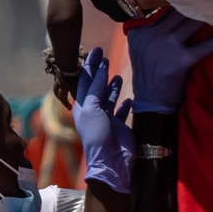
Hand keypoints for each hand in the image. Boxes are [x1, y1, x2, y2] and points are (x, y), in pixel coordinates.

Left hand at [72, 48, 137, 193]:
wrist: (111, 161)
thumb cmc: (98, 134)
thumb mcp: (93, 108)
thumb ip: (96, 87)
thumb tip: (101, 68)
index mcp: (82, 107)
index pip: (85, 81)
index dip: (90, 65)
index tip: (96, 50)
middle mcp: (93, 112)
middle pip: (96, 87)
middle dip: (100, 73)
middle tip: (105, 57)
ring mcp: (106, 119)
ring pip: (109, 98)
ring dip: (112, 87)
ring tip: (117, 76)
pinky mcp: (119, 127)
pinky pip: (121, 112)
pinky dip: (125, 104)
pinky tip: (130, 99)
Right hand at [126, 8, 212, 112]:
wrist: (151, 101)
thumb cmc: (149, 73)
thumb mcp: (140, 47)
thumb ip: (150, 29)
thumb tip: (169, 8)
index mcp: (140, 31)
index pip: (160, 8)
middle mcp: (151, 35)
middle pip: (176, 13)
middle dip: (193, 2)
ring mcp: (165, 47)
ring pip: (189, 24)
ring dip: (205, 16)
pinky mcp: (180, 61)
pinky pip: (201, 48)